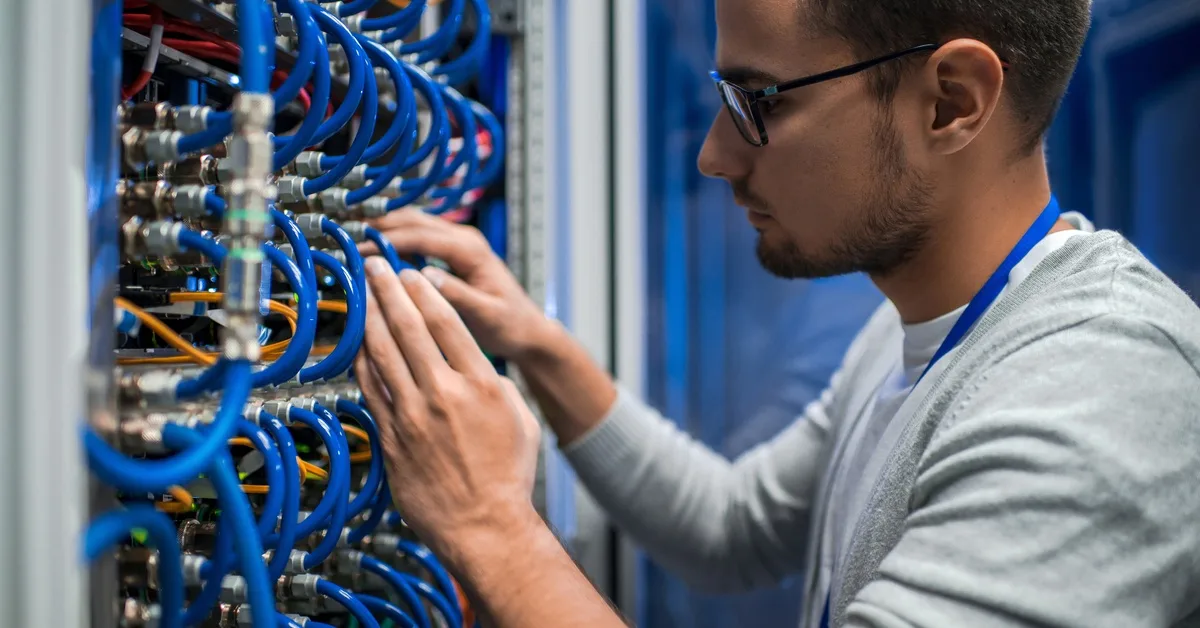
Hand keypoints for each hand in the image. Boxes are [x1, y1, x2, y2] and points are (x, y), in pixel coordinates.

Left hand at [356, 258, 542, 561]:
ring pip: (383, 352)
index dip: (424, 292)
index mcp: (481, 383)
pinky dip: (361, 360)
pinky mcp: (392, 436)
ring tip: (360, 293)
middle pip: (409, 327)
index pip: (447, 322)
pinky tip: (357, 342)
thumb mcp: (519, 419)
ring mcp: (413, 415)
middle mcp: (444, 393)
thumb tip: (475, 368)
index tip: (411, 274)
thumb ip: (494, 384)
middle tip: (375, 266)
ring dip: (369, 316)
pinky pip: (370, 388)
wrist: (485, 526)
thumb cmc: (506, 478)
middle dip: (389, 290)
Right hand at [364, 210, 556, 360]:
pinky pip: (417, 238)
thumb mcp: (487, 315)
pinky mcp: (452, 253)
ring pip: (413, 224)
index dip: (388, 241)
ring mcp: (458, 243)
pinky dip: (394, 240)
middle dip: (379, 227)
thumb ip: (458, 296)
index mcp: (471, 250)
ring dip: (383, 229)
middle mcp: (464, 239)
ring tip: (352, 241)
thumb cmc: (512, 324)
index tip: (360, 251)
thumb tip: (425, 278)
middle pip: (413, 221)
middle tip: (346, 240)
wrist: (528, 329)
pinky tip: (374, 252)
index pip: (422, 236)